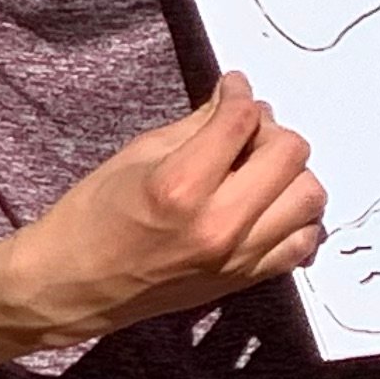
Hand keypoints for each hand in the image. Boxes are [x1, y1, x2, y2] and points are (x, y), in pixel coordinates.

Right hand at [0, 73, 324, 337]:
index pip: (242, 122)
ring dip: (291, 173)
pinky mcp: (246, 280)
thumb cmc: (90, 219)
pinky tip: (270, 205)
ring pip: (310, 196)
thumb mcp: (135, 156)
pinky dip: (297, 217)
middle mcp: (218, 224)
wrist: (69, 288)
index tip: (234, 90)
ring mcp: (237, 257)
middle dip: (272, 131)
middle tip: (247, 131)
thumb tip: (235, 98)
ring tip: (260, 169)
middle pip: (291, 154)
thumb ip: (196, 126)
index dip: (240, 95)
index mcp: (180, 186)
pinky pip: (304, 241)